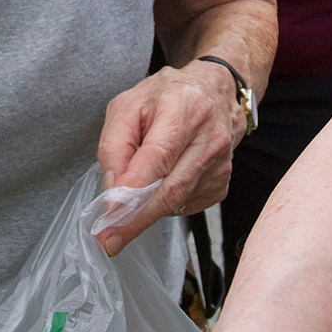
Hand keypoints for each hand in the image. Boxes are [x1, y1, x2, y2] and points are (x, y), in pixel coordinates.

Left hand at [93, 60, 244, 255]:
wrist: (213, 93)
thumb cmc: (166, 97)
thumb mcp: (127, 106)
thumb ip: (114, 145)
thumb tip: (112, 189)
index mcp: (183, 108)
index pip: (158, 158)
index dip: (133, 190)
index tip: (111, 214)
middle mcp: (209, 136)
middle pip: (171, 189)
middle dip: (136, 219)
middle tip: (109, 239)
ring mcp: (220, 162)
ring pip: (177, 202)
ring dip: (147, 211)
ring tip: (129, 202)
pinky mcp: (222, 182)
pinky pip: (187, 205)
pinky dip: (166, 205)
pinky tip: (160, 185)